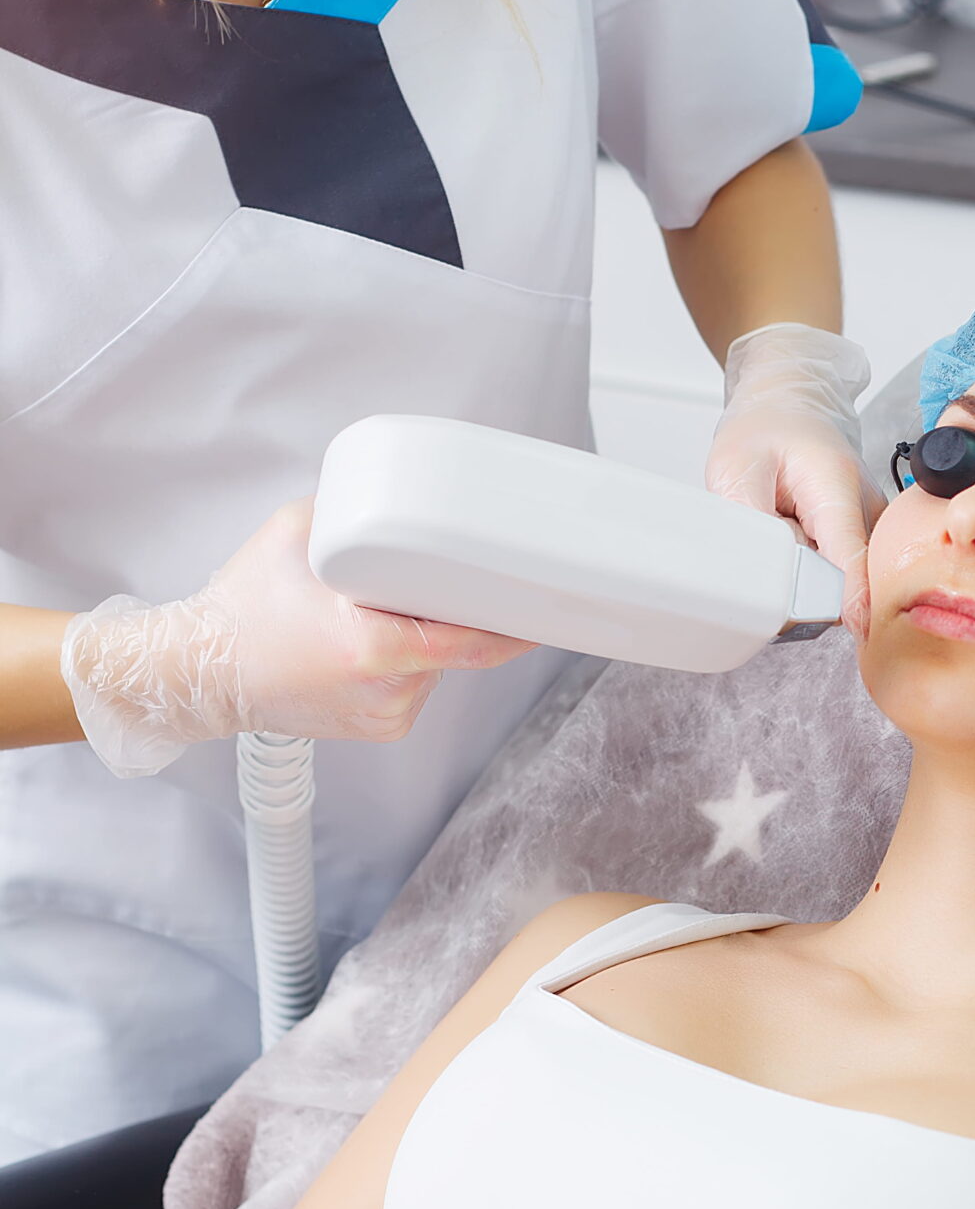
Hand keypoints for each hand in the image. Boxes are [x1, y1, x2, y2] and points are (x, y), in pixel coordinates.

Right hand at [61, 498, 535, 773]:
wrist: (202, 672)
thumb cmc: (244, 606)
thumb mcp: (297, 533)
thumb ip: (351, 506)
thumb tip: (398, 481)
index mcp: (372, 648)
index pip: (471, 641)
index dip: (513, 623)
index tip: (539, 601)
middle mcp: (387, 691)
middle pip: (456, 645)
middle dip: (454, 610)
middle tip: (446, 576)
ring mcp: (386, 715)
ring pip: (438, 664)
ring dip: (428, 635)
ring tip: (377, 611)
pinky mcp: (381, 727)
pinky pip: (417, 682)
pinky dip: (409, 658)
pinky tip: (372, 639)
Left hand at [706, 323, 885, 639]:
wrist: (790, 403)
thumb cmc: (764, 431)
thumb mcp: (736, 470)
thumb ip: (753, 527)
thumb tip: (767, 582)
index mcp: (838, 489)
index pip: (853, 564)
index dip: (848, 607)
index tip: (843, 634)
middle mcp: (868, 510)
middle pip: (853, 582)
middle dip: (810, 593)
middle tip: (774, 557)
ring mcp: (873, 526)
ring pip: (848, 581)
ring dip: (812, 582)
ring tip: (786, 541)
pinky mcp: (868, 537)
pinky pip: (845, 573)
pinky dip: (817, 573)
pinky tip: (799, 547)